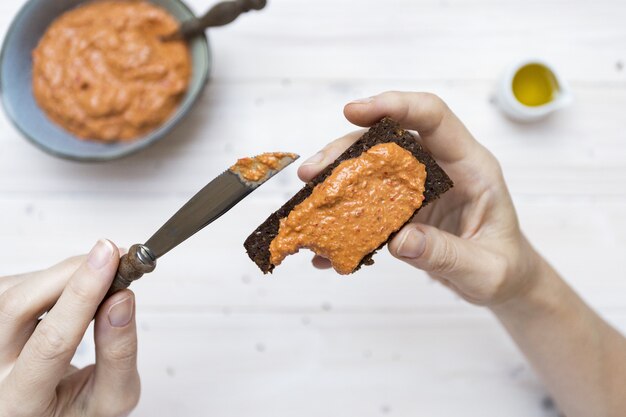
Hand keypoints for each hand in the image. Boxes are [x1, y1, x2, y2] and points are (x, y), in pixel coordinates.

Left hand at [0, 240, 139, 416]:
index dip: (82, 294)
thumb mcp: (110, 397)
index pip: (51, 342)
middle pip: (20, 307)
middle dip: (72, 274)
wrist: (44, 413)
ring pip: (15, 291)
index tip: (109, 258)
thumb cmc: (75, 409)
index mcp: (21, 404)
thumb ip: (119, 354)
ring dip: (63, 277)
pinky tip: (68, 295)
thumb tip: (122, 298)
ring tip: (98, 284)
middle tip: (111, 254)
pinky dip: (50, 281)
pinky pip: (13, 287)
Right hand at [298, 91, 541, 305]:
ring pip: (370, 168)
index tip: (354, 111)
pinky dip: (343, 220)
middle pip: (387, 141)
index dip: (395, 106)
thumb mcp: (485, 270)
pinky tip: (326, 244)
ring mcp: (417, 187)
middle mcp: (439, 168)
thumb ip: (447, 254)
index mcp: (469, 167)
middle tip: (311, 172)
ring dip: (336, 182)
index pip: (433, 117)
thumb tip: (399, 240)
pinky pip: (367, 203)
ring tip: (306, 202)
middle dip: (345, 150)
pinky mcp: (402, 209)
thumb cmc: (504, 268)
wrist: (502, 281)